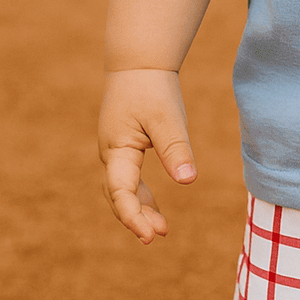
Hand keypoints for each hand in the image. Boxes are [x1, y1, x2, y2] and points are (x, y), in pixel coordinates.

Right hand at [99, 69, 196, 244]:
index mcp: (116, 149)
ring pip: (123, 191)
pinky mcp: (125, 149)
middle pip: (118, 196)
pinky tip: (155, 211)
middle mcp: (111, 155)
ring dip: (140, 210)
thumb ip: (175, 149)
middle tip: (158, 236)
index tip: (151, 236)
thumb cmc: (151, 88)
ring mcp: (115, 153)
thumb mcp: (166, 118)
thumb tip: (188, 182)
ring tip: (162, 231)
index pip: (120, 191)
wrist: (139, 64)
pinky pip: (129, 181)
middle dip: (136, 218)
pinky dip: (140, 197)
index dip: (134, 216)